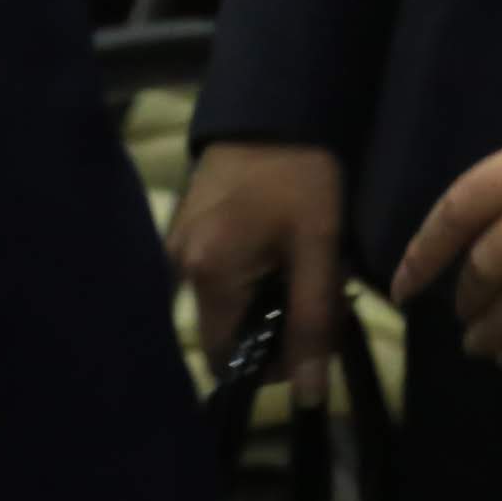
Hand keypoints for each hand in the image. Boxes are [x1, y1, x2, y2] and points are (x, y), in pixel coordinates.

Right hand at [171, 140, 348, 401]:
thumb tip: (311, 395)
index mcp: (207, 275)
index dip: (269, 363)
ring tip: (307, 265)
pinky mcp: (187, 229)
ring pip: (227, 304)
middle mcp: (180, 267)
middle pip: (227, 331)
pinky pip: (220, 276)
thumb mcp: (318, 247)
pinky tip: (285, 250)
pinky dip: (254, 276)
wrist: (275, 105)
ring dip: (269, 299)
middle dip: (276, 325)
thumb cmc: (300, 174)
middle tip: (322, 293)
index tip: (312, 335)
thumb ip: (313, 322)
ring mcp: (179, 245)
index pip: (225, 359)